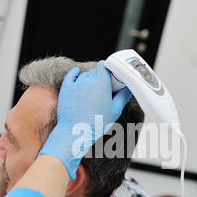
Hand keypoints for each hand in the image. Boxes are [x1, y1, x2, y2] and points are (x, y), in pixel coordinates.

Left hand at [38, 61, 132, 178]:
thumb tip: (130, 89)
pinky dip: (74, 73)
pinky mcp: (66, 89)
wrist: (76, 131)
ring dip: (88, 79)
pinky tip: (76, 72)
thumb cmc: (97, 123)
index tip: (109, 73)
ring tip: (91, 90)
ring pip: (84, 75)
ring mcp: (76, 84)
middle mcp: (88, 80)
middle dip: (99, 76)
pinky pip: (70, 76)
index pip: (104, 65)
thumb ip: (123, 96)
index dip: (107, 68)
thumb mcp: (115, 110)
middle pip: (94, 71)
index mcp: (102, 83)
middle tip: (102, 86)